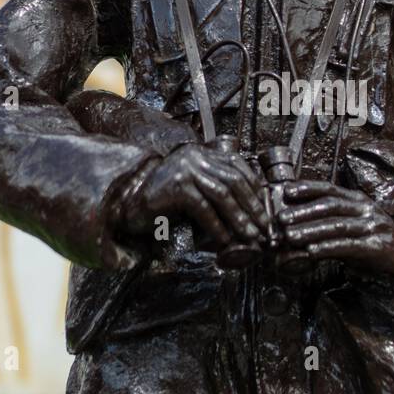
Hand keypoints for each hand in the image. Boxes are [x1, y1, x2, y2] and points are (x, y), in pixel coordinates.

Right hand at [122, 144, 267, 250]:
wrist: (129, 204)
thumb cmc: (165, 202)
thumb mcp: (195, 190)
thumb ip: (216, 191)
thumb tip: (250, 212)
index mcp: (203, 154)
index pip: (238, 167)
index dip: (255, 189)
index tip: (264, 211)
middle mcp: (196, 156)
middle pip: (234, 180)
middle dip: (252, 206)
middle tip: (262, 227)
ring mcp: (185, 169)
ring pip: (222, 194)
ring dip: (239, 218)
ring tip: (249, 236)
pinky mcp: (176, 185)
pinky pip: (204, 208)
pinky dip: (217, 226)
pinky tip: (224, 240)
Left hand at [277, 180, 393, 282]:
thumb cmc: (376, 243)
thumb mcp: (354, 229)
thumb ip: (330, 226)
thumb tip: (296, 228)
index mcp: (359, 201)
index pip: (330, 190)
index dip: (309, 188)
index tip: (288, 191)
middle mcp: (367, 210)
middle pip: (331, 206)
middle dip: (303, 212)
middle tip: (281, 219)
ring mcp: (374, 227)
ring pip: (337, 226)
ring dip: (311, 231)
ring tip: (290, 236)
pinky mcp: (378, 247)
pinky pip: (349, 246)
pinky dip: (329, 248)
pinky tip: (312, 251)